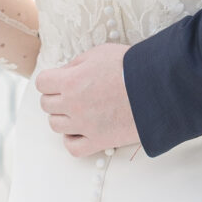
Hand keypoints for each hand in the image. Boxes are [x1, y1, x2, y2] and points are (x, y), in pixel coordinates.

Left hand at [35, 43, 139, 157]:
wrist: (158, 88)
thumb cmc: (131, 66)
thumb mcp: (99, 53)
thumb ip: (77, 63)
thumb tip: (65, 72)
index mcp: (70, 81)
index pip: (42, 83)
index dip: (51, 80)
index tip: (61, 79)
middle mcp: (72, 105)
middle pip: (47, 105)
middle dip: (57, 97)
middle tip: (74, 93)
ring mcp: (84, 126)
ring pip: (56, 126)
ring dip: (63, 118)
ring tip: (79, 111)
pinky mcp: (99, 141)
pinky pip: (72, 148)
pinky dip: (72, 141)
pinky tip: (80, 131)